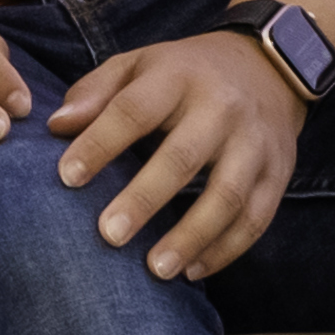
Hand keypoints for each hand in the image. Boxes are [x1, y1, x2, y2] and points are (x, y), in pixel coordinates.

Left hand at [48, 31, 302, 280]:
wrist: (268, 67)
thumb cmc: (184, 73)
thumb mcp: (138, 64)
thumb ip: (95, 92)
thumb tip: (56, 127)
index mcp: (177, 76)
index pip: (133, 110)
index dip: (100, 143)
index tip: (67, 178)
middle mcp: (221, 109)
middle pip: (183, 157)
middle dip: (145, 198)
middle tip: (109, 235)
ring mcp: (255, 143)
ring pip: (228, 196)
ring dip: (192, 236)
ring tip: (156, 269)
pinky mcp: (279, 173)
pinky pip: (257, 218)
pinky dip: (226, 249)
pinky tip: (193, 270)